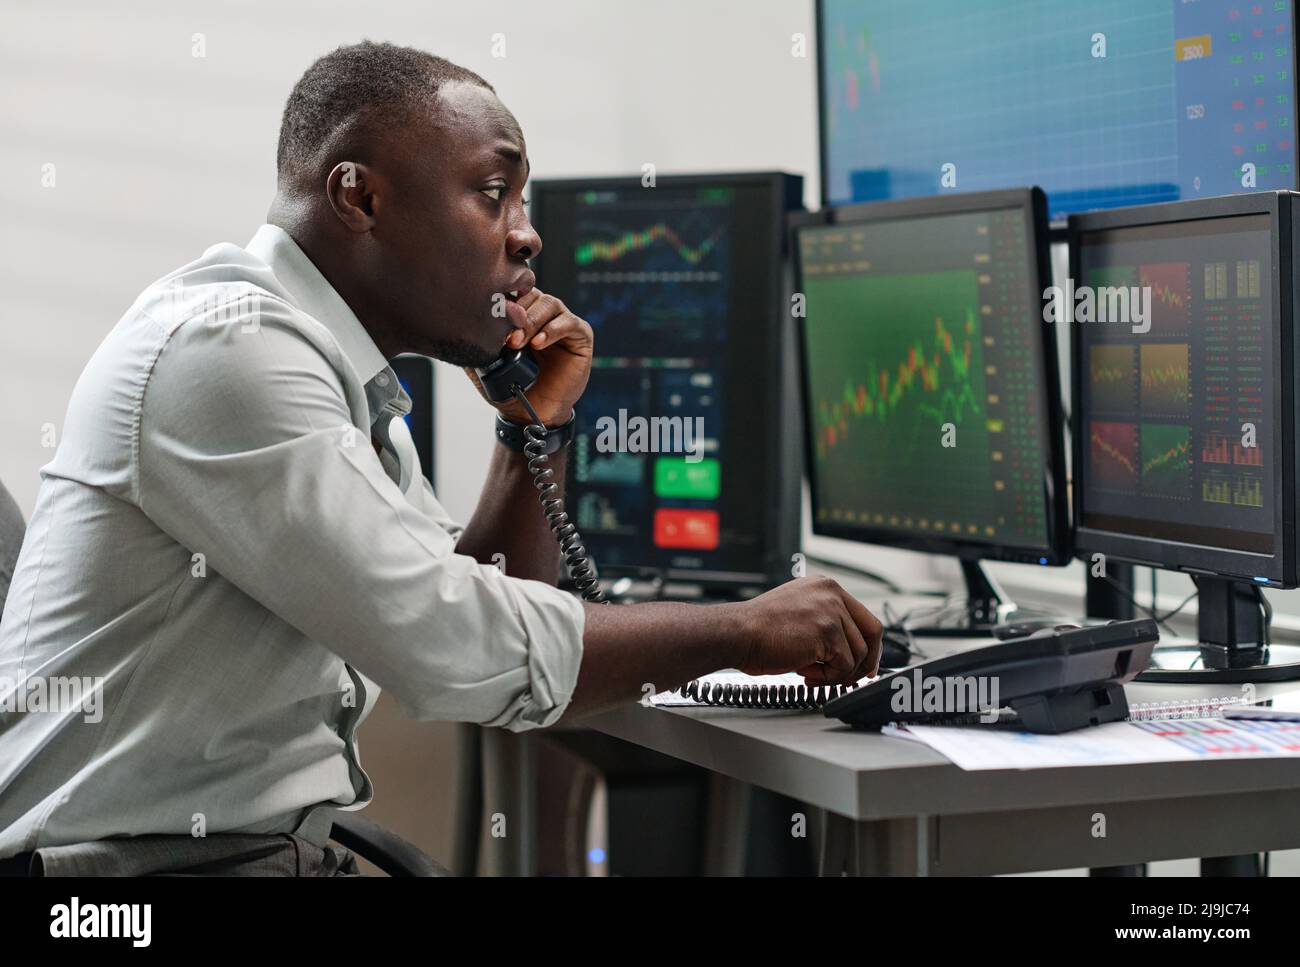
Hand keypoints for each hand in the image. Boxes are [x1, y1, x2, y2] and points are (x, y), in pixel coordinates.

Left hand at [464, 287, 592, 427]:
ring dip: (532, 320)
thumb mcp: (485, 366)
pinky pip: (569, 322)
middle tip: (505, 336)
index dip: (503, 300)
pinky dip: (553, 329)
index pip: (514, 292)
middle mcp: (542, 314)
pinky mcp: (580, 335)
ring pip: (549, 304)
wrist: (534, 412)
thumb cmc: (512, 387)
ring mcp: (562, 323)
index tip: (489, 317)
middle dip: (517, 311)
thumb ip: (473, 346)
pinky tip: (539, 343)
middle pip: (532, 293)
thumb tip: (450, 329)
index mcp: (521, 315)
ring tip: (519, 342)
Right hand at [733, 576, 882, 684]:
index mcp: (825, 587)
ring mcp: (831, 611)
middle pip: (871, 631)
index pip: (862, 616)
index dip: (868, 643)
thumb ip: (823, 623)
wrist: (737, 633)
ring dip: (838, 672)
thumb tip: (845, 651)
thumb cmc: (757, 629)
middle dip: (868, 660)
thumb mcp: (798, 614)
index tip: (865, 661)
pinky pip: (844, 666)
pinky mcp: (828, 632)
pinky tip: (806, 673)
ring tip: (813, 674)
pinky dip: (828, 678)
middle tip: (858, 677)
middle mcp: (831, 593)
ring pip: (858, 654)